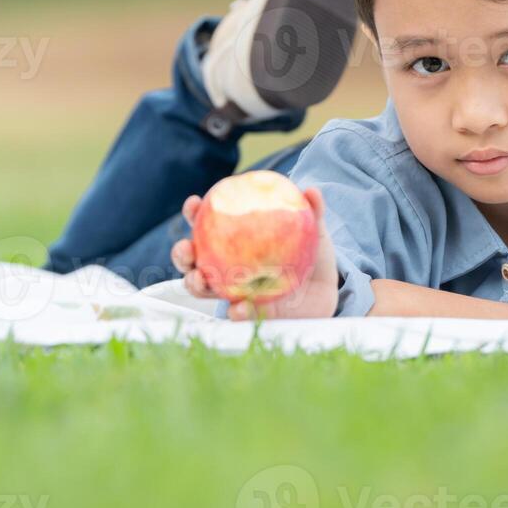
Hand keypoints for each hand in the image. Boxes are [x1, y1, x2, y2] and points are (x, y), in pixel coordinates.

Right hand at [170, 185, 339, 320]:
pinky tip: (239, 308)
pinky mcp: (249, 315)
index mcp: (233, 241)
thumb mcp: (313, 230)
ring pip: (203, 289)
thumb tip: (312, 191)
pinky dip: (236, 312)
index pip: (205, 224)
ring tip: (200, 279)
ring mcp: (233, 292)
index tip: (194, 203)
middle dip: (181, 254)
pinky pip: (238, 315)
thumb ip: (311, 211)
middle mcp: (225, 266)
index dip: (193, 213)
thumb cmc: (310, 253)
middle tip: (186, 249)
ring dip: (194, 284)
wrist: (326, 292)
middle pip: (193, 260)